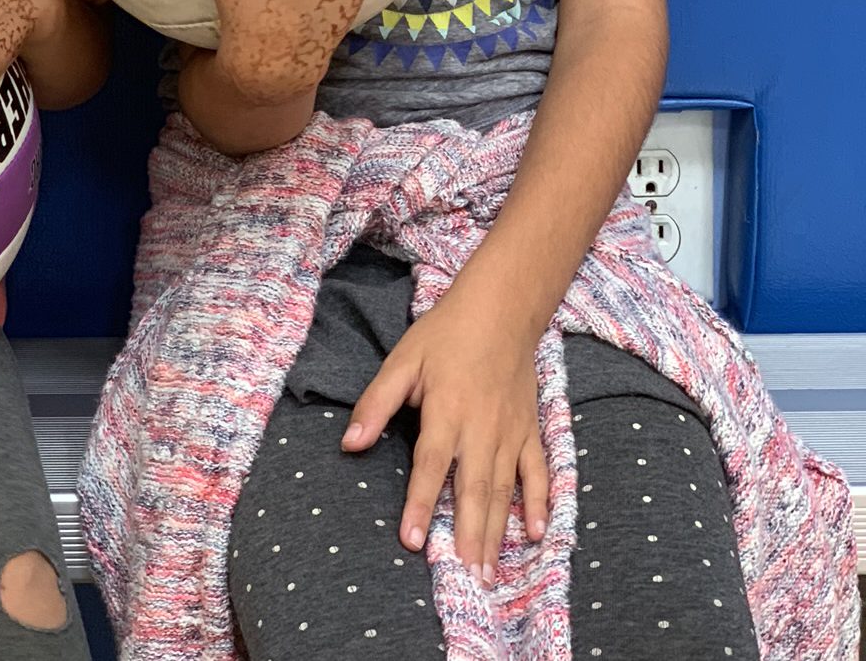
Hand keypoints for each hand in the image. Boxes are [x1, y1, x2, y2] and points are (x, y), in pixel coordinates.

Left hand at [342, 289, 549, 586]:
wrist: (500, 310)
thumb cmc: (445, 335)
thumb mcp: (403, 360)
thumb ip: (377, 403)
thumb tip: (350, 442)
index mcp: (447, 411)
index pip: (430, 466)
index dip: (419, 504)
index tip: (411, 541)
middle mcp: (482, 428)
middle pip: (473, 488)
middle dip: (467, 535)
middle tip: (464, 578)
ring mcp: (511, 432)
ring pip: (504, 489)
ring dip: (496, 532)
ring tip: (489, 571)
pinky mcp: (530, 430)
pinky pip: (538, 472)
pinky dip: (539, 503)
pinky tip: (534, 533)